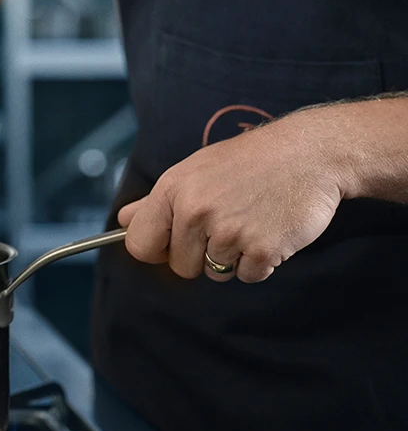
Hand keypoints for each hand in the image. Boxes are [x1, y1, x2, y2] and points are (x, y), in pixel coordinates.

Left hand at [118, 106, 349, 283]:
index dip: (157, 249)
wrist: (308, 154)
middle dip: (201, 255)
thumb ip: (157, 201)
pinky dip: (261, 262)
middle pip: (181, 267)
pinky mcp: (262, 251)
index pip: (140, 244)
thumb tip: (123, 220)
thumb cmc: (249, 161)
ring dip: (234, 257)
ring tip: (251, 219)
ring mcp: (229, 233)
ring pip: (216, 273)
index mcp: (173, 190)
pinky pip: (249, 277)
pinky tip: (269, 229)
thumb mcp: (196, 169)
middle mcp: (196, 212)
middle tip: (227, 222)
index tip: (172, 244)